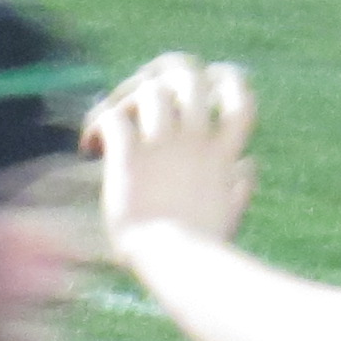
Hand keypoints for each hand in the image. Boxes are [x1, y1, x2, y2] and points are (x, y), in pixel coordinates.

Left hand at [86, 53, 256, 256]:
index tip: (208, 89)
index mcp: (221, 154)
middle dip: (166, 75)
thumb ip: (241, 186)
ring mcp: (162, 147)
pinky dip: (95, 125)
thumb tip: (250, 165)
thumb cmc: (205, 249)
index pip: (239, 95)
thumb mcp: (232, 213)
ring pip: (149, 89)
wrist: (180, 266)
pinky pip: (111, 118)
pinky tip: (90, 147)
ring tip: (116, 123)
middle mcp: (194, 142)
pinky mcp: (129, 158)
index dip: (227, 80)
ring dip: (128, 98)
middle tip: (143, 98)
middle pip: (189, 75)